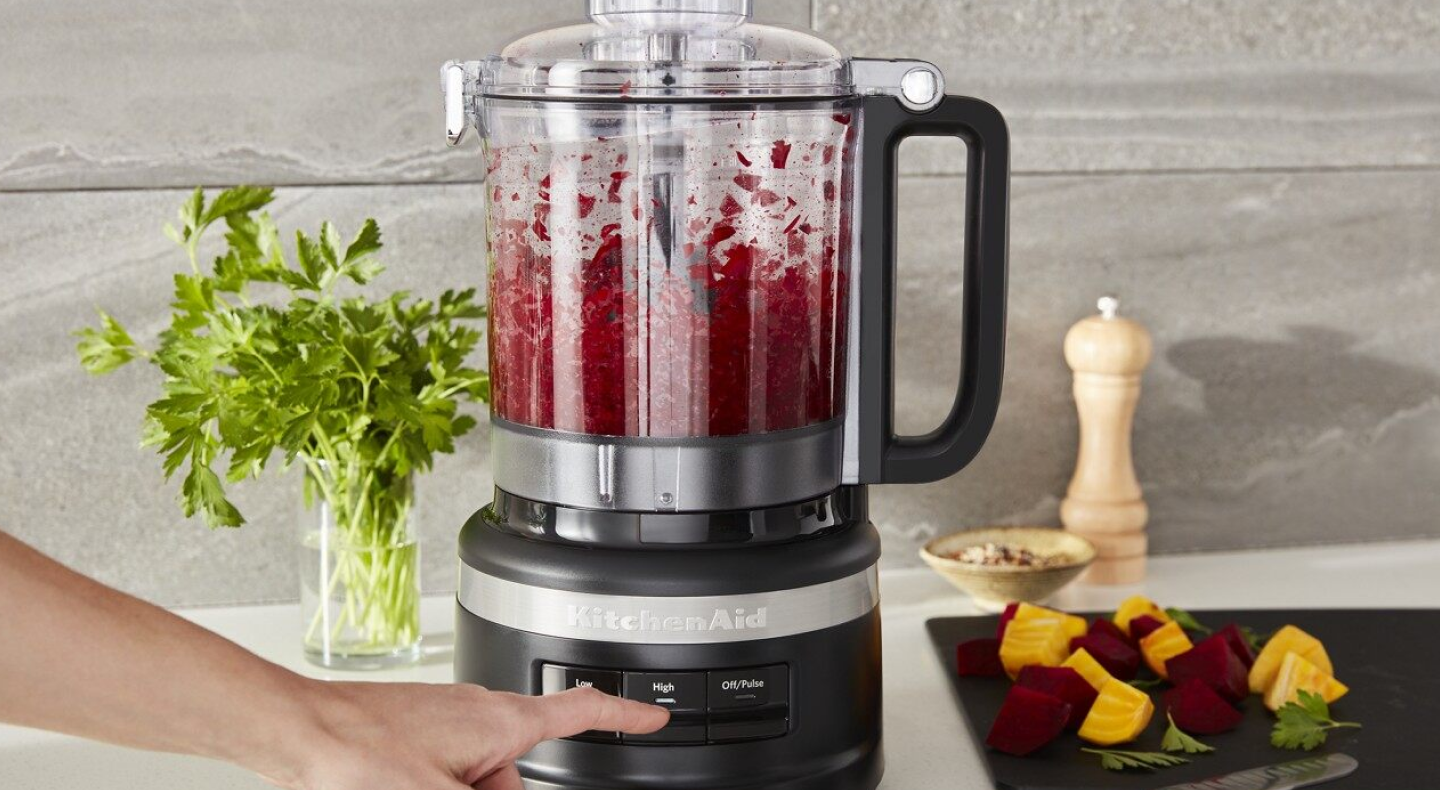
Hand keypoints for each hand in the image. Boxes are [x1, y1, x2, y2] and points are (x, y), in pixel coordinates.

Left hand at [262, 680, 668, 789]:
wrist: (296, 732)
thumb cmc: (357, 751)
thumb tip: (514, 789)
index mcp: (499, 720)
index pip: (579, 711)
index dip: (623, 715)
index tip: (654, 717)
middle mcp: (477, 716)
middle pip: (515, 776)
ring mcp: (443, 726)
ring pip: (476, 780)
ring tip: (409, 786)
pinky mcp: (414, 738)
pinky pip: (445, 772)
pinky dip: (433, 786)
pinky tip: (400, 784)